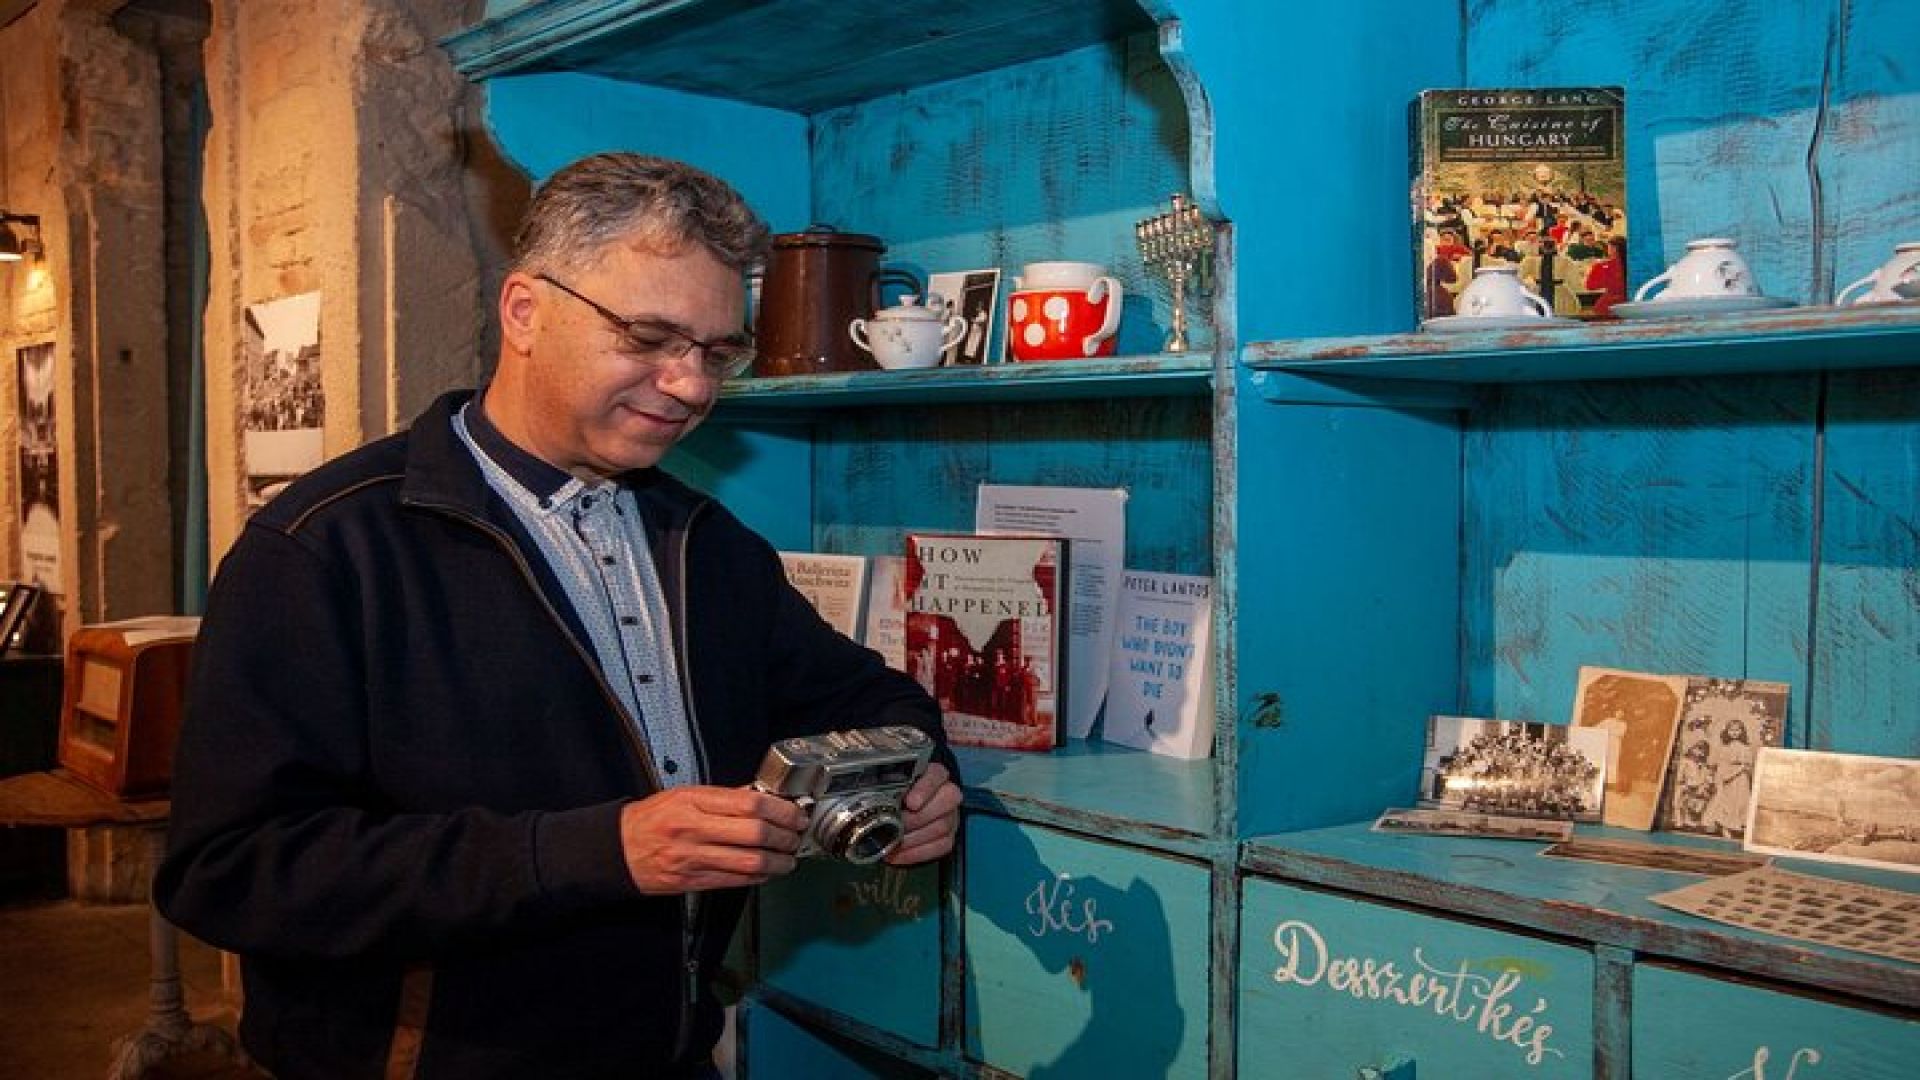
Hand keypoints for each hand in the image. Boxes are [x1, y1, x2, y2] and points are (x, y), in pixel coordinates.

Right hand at [619, 786, 808, 894]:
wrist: (617, 849)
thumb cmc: (652, 818)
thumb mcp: (684, 795)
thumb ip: (723, 797)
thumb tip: (760, 798)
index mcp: (693, 801)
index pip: (748, 804)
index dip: (780, 810)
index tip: (795, 813)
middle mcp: (694, 829)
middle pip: (754, 833)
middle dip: (784, 837)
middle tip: (796, 836)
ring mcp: (693, 857)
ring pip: (748, 862)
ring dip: (777, 862)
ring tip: (789, 859)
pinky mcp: (692, 881)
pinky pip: (734, 881)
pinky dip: (757, 877)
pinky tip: (767, 872)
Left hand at [885, 762, 961, 866]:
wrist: (914, 803)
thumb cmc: (901, 791)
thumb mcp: (894, 782)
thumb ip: (888, 785)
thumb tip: (869, 795)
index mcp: (935, 774)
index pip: (936, 775)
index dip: (925, 790)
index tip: (911, 802)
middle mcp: (948, 793)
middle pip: (944, 803)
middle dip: (916, 818)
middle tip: (895, 825)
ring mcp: (951, 815)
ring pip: (942, 827)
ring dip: (914, 839)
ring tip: (892, 843)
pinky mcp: (950, 835)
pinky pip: (940, 847)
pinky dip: (916, 854)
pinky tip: (897, 855)